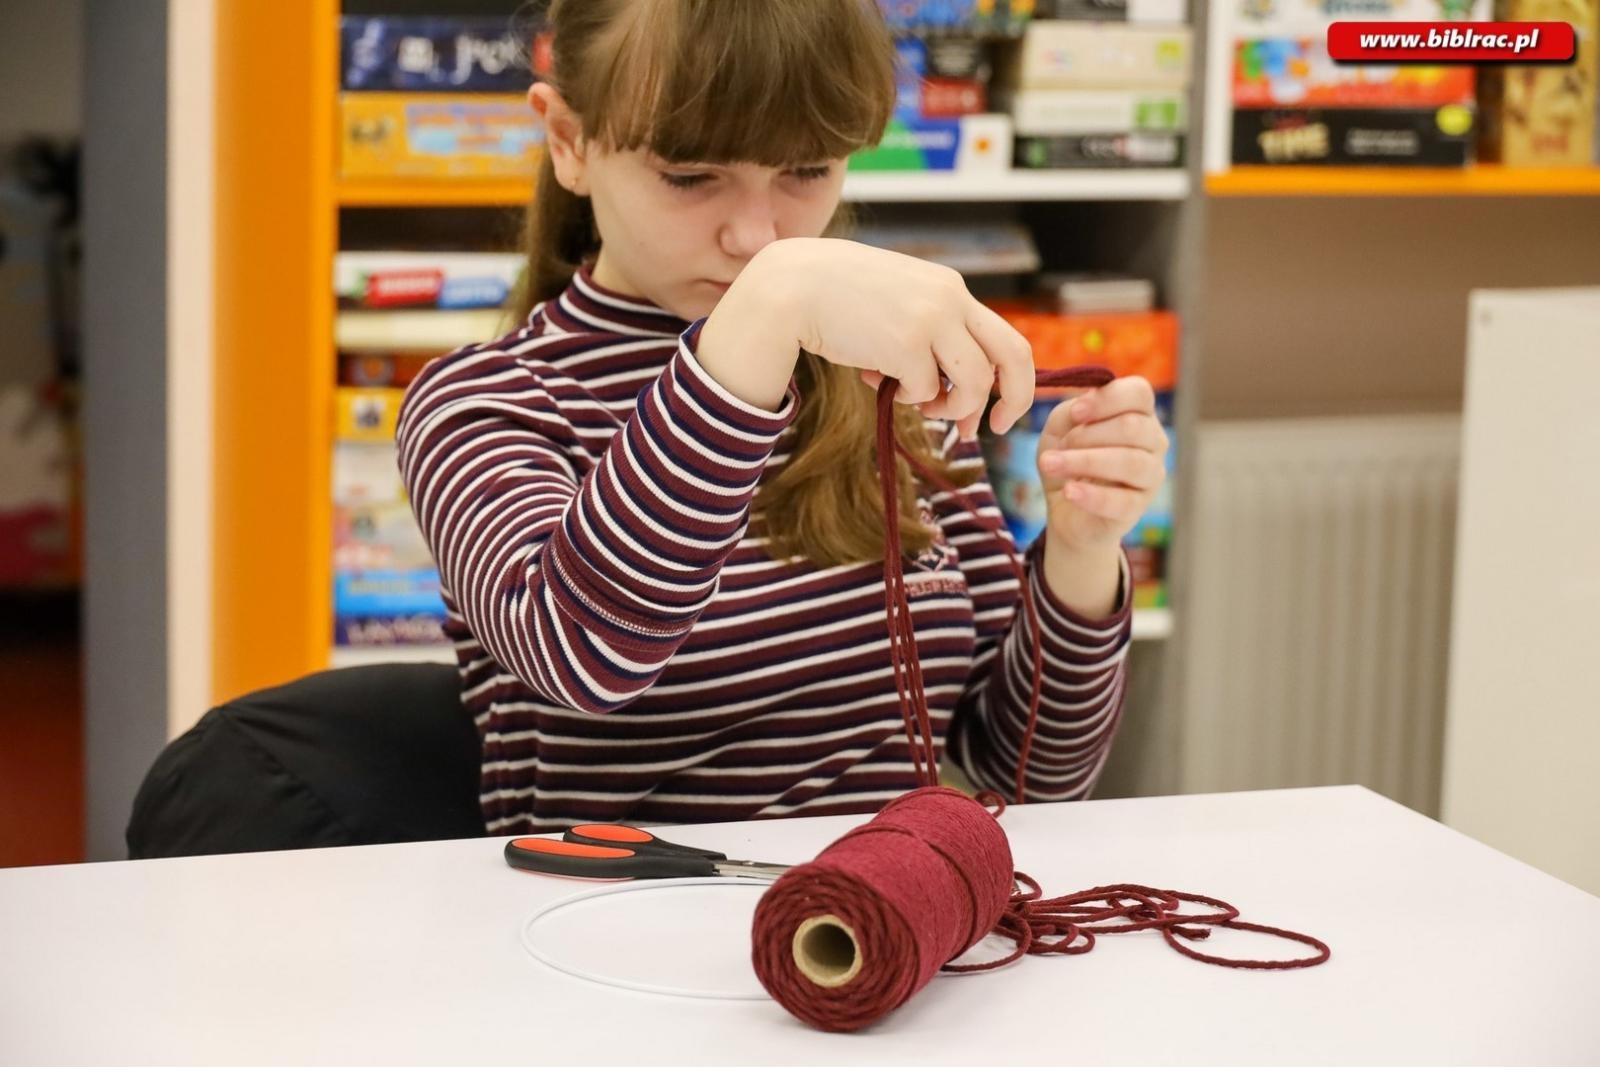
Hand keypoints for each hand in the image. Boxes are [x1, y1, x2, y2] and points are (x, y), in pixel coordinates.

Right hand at [703, 238, 1035, 436]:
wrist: (792, 287)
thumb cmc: (838, 298)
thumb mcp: (897, 301)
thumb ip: (928, 331)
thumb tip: (945, 389)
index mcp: (950, 288)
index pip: (1005, 336)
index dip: (1008, 379)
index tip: (994, 409)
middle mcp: (950, 299)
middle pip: (1014, 356)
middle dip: (1013, 400)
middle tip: (993, 428)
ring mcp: (931, 320)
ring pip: (973, 382)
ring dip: (950, 407)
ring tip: (921, 407)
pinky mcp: (906, 344)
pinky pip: (925, 390)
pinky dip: (907, 397)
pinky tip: (874, 378)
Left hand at [1035, 376, 1167, 555]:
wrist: (1065, 507)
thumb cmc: (1069, 457)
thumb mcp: (1060, 428)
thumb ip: (1071, 411)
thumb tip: (1084, 405)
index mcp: (1138, 413)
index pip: (1139, 393)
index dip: (1107, 399)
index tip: (1076, 412)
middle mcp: (1153, 441)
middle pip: (1133, 427)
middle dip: (1087, 435)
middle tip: (1058, 447)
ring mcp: (1151, 475)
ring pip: (1131, 462)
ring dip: (1084, 461)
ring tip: (1050, 465)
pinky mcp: (1138, 507)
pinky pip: (1123, 501)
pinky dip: (1092, 495)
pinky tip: (1069, 491)